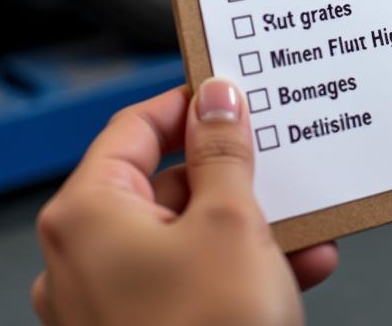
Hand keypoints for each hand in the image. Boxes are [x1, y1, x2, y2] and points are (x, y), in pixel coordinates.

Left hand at [32, 80, 337, 325]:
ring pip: (187, 234)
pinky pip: (193, 278)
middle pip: (167, 183)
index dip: (190, 103)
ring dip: (252, 223)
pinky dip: (241, 265)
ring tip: (306, 218)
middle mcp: (85, 255)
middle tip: (280, 157)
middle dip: (236, 174)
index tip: (233, 91)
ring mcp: (110, 300)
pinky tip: (300, 262)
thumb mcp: (230, 221)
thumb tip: (218, 98)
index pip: (136, 126)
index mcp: (88, 214)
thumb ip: (224, 150)